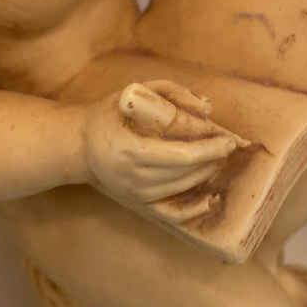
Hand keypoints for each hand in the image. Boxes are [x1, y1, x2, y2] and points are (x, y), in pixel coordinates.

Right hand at [84, 80, 247, 208]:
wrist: (79, 147)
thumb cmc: (109, 115)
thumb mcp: (135, 93)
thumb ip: (171, 93)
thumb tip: (207, 108)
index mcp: (132, 150)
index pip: (181, 155)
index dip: (209, 149)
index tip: (228, 140)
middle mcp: (134, 177)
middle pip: (186, 173)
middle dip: (212, 159)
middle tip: (226, 145)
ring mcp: (136, 194)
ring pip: (182, 189)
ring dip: (206, 174)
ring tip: (218, 158)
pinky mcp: (139, 204)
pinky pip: (172, 214)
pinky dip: (195, 210)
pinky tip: (211, 199)